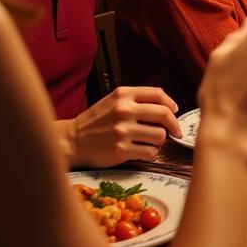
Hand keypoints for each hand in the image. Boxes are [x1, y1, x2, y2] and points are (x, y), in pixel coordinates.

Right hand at [62, 86, 180, 167]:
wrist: (72, 141)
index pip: (157, 94)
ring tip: (150, 141)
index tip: (174, 111)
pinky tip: (142, 151)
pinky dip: (151, 153)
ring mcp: (122, 130)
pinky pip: (151, 152)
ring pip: (160, 135)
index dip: (170, 104)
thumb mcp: (112, 101)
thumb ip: (136, 100)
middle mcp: (123, 110)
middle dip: (173, 124)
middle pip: (164, 114)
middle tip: (174, 131)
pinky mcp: (121, 149)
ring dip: (159, 141)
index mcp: (123, 95)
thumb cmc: (96, 121)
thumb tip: (168, 108)